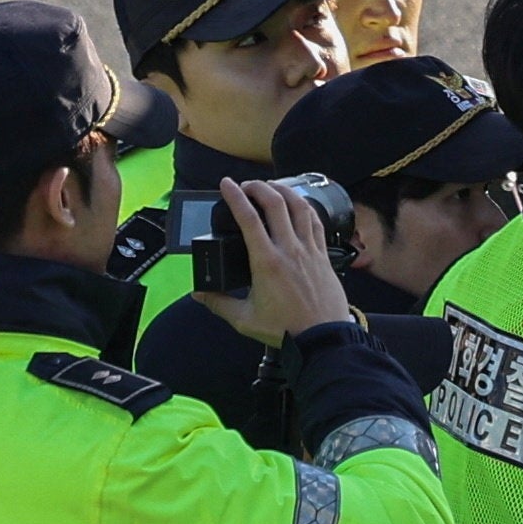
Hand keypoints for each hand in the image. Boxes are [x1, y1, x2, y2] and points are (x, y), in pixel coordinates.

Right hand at [218, 177, 355, 345]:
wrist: (322, 339)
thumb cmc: (285, 330)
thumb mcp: (244, 319)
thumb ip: (219, 303)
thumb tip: (199, 293)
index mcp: (266, 262)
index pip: (248, 219)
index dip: (235, 197)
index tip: (226, 184)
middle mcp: (289, 250)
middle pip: (275, 204)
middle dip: (258, 187)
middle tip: (246, 185)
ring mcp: (309, 250)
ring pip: (299, 207)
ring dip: (283, 191)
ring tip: (271, 187)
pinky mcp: (323, 255)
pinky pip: (316, 222)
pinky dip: (305, 207)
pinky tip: (298, 205)